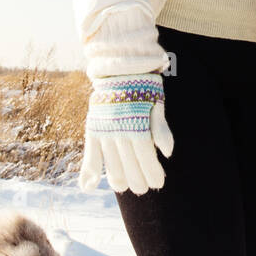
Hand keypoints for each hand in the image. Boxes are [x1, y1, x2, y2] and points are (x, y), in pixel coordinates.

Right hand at [80, 73, 174, 195]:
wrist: (119, 68)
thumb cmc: (144, 86)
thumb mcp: (158, 103)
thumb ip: (162, 130)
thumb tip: (167, 154)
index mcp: (138, 126)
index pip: (147, 160)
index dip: (154, 174)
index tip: (159, 182)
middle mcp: (120, 132)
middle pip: (130, 168)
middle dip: (140, 181)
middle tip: (145, 187)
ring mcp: (105, 132)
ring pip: (112, 167)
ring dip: (121, 181)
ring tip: (129, 186)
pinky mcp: (93, 130)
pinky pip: (89, 156)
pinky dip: (88, 173)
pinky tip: (88, 186)